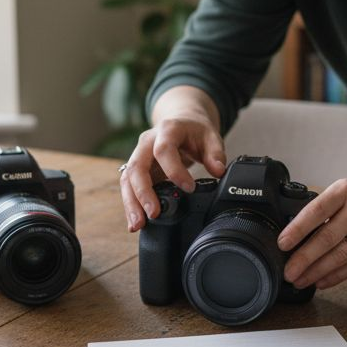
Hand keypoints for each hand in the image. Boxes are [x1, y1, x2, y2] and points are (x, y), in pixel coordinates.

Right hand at [119, 114, 226, 231]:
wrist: (181, 121)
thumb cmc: (194, 130)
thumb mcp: (210, 135)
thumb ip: (215, 153)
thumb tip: (218, 171)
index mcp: (166, 130)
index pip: (163, 150)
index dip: (174, 170)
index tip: (189, 188)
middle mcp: (147, 143)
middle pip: (137, 167)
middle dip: (143, 193)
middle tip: (153, 213)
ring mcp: (139, 156)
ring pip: (128, 179)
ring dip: (132, 203)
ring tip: (138, 225)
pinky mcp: (137, 170)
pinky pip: (129, 187)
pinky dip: (132, 204)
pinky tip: (136, 222)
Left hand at [276, 171, 346, 290]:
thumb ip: (329, 207)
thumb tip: (298, 233)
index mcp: (346, 189)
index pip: (316, 210)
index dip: (297, 229)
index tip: (282, 244)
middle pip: (326, 238)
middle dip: (303, 259)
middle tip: (288, 272)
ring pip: (340, 256)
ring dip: (317, 272)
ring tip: (301, 280)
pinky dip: (336, 276)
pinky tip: (322, 281)